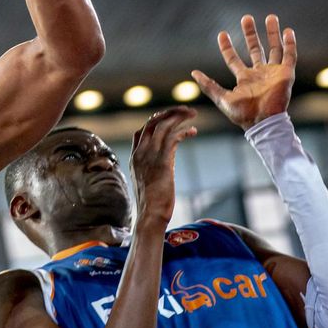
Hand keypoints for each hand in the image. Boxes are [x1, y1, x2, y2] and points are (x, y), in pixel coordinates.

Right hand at [130, 106, 197, 231]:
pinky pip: (172, 137)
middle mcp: (140, 153)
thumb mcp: (146, 183)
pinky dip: (183, 131)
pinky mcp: (162, 162)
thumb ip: (150, 170)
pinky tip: (193, 132)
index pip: (142, 131)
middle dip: (169, 113)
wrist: (150, 216)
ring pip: (163, 125)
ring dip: (179, 116)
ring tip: (192, 113)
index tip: (170, 120)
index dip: (156, 121)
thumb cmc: (151, 205)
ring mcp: (150, 156)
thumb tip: (162, 168)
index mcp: (134, 157)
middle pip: (152, 122)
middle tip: (185, 110)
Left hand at [192, 14, 296, 130]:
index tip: (222, 34)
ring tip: (270, 17)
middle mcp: (259, 74)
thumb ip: (209, 86)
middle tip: (246, 18)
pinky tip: (287, 31)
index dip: (227, 47)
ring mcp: (273, 73)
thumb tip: (193, 73)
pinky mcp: (286, 74)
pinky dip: (289, 44)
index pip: (234, 59)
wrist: (263, 122)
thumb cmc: (243, 114)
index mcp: (245, 79)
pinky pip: (289, 56)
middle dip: (250, 34)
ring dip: (272, 33)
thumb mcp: (222, 99)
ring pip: (274, 48)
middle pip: (255, 49)